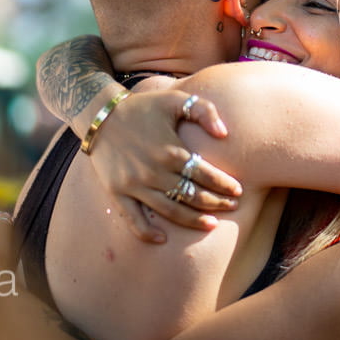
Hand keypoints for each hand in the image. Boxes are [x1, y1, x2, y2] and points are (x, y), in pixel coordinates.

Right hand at [87, 89, 242, 242]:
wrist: (101, 115)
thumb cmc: (143, 106)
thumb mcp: (176, 99)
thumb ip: (204, 111)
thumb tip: (224, 134)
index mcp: (171, 150)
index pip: (205, 174)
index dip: (224, 184)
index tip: (238, 190)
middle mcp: (154, 171)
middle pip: (192, 195)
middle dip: (216, 203)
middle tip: (232, 206)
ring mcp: (134, 185)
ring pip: (170, 211)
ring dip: (193, 220)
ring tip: (212, 224)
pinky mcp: (117, 192)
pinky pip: (133, 219)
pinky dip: (147, 232)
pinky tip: (162, 239)